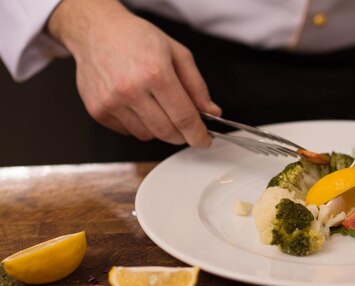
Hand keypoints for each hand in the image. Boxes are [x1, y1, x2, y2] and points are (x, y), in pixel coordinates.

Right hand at [47, 0, 220, 146]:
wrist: (96, 30)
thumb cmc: (136, 38)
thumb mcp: (177, 53)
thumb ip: (197, 86)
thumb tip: (211, 111)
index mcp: (155, 73)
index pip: (184, 117)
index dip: (198, 134)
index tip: (203, 140)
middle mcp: (131, 89)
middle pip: (167, 132)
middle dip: (182, 134)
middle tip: (185, 124)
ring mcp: (111, 102)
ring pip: (148, 135)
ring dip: (159, 128)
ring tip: (156, 104)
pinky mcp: (98, 111)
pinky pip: (129, 132)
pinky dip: (139, 125)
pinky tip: (137, 104)